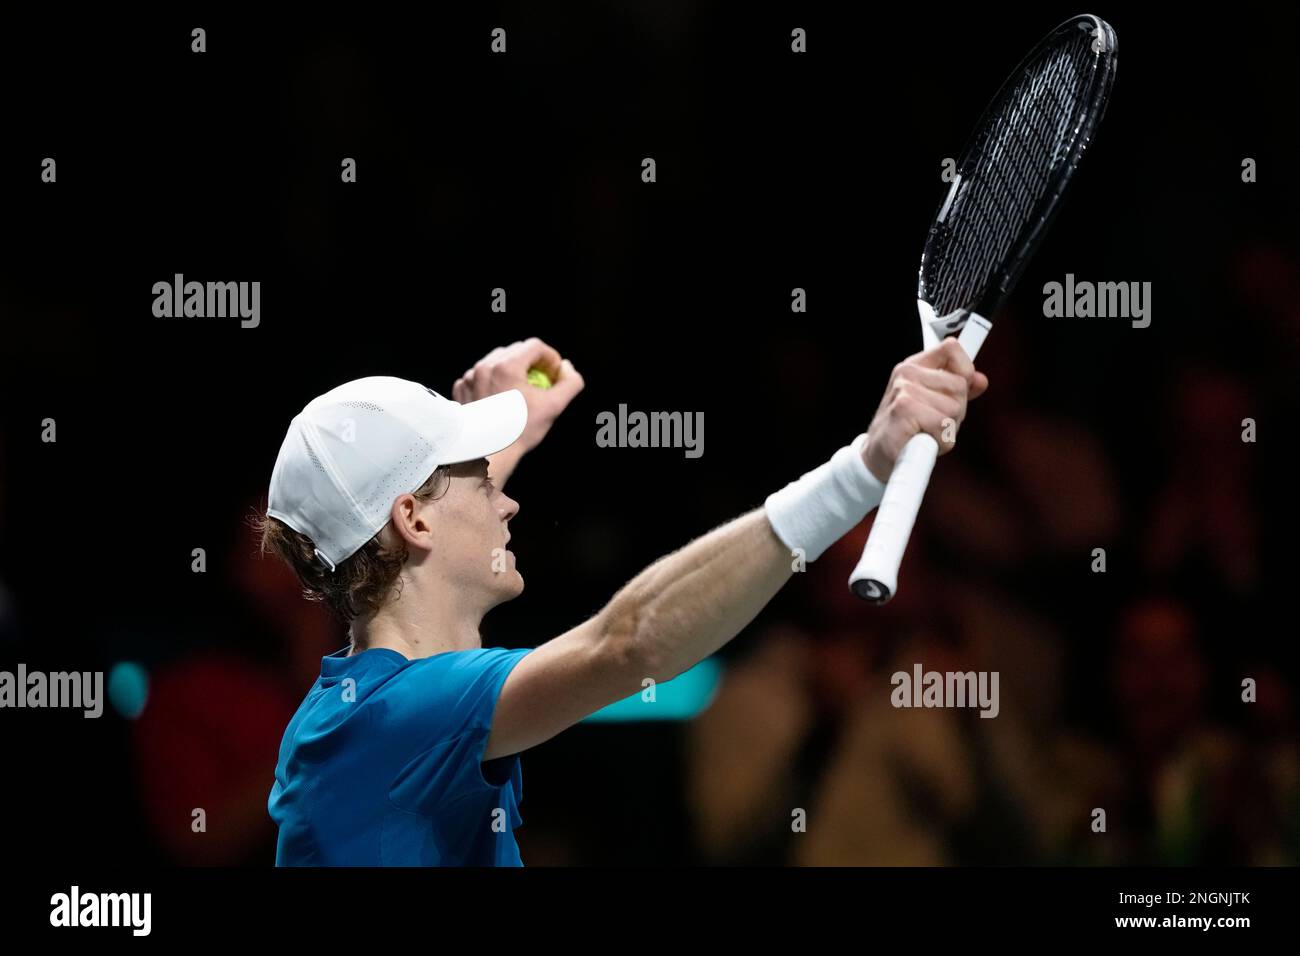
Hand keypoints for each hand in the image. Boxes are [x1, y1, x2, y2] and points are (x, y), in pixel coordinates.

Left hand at [452, 337, 584, 453]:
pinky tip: (500, 399)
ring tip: (520, 390)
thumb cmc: (520, 432)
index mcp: (507, 366)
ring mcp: (470, 377)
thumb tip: (567, 368)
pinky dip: (493, 381)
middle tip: (541, 381)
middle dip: (532, 362)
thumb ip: (570, 383)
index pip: (535, 346)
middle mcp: (485, 366)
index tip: (554, 374)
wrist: (487, 455)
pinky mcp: (461, 389)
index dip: (550, 357)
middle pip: (516, 350)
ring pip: (497, 361)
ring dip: (512, 370)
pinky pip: (481, 375)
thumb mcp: (553, 406)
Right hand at [862, 338, 988, 483]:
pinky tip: (922, 441)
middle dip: (955, 411)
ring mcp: (903, 390)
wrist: (878, 457)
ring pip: (954, 408)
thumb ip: (957, 391)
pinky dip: (939, 441)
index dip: (965, 369)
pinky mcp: (903, 409)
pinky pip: (943, 424)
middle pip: (959, 385)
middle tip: (933, 423)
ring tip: (925, 433)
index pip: (951, 348)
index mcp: (914, 366)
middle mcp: (906, 374)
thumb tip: (980, 380)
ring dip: (946, 429)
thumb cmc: (905, 431)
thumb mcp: (933, 406)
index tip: (959, 390)